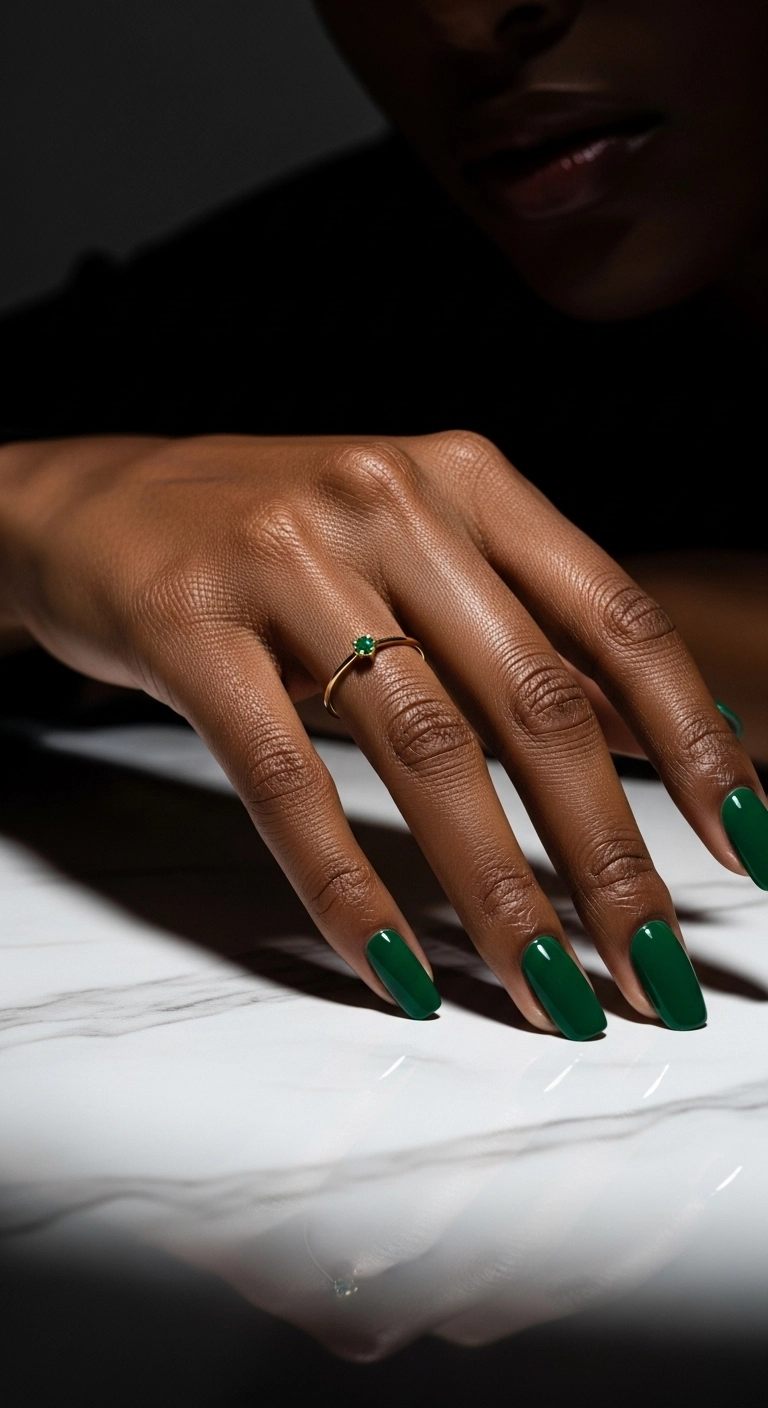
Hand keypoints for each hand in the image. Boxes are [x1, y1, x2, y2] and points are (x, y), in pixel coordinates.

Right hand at [0, 431, 763, 1033]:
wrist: (93, 500)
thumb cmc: (271, 536)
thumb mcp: (408, 543)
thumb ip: (514, 625)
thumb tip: (640, 749)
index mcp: (466, 478)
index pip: (615, 621)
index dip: (694, 740)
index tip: (744, 845)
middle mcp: (390, 500)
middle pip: (536, 703)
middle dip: (608, 855)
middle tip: (649, 969)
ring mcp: (286, 557)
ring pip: (425, 751)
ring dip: (501, 893)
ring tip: (547, 992)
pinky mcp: (191, 623)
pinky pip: (286, 780)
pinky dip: (349, 887)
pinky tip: (397, 965)